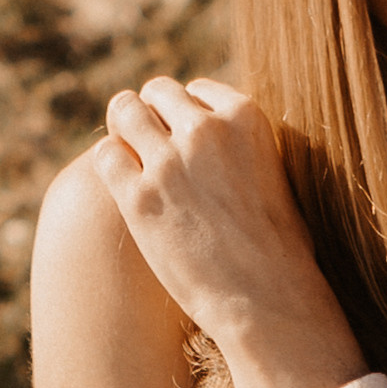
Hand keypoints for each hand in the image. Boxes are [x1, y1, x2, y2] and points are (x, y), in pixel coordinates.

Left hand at [93, 77, 365, 387]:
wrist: (266, 297)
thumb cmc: (279, 246)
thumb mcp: (273, 174)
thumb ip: (241, 144)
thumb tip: (215, 134)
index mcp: (246, 117)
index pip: (197, 90)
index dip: (186, 112)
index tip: (183, 135)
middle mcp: (205, 130)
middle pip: (158, 93)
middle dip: (152, 113)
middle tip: (150, 141)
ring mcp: (168, 162)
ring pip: (124, 112)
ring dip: (124, 127)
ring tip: (129, 150)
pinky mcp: (139, 197)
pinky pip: (107, 156)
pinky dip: (111, 163)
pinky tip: (123, 184)